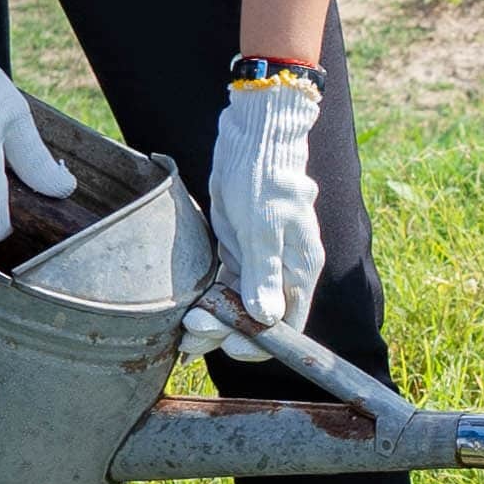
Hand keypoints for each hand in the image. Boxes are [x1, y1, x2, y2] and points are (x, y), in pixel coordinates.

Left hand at [206, 65, 326, 333]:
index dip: (259, 341)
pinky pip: (223, 286)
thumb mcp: (264, 226)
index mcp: (299, 270)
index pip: (286, 323)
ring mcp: (258, 262)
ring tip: (185, 335)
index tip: (228, 345)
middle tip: (192, 338)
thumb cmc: (264, 176)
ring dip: (213, 321)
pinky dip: (208, 301)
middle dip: (226, 332)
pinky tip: (188, 313)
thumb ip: (265, 273)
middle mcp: (281, 272)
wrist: (251, 138)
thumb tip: (266, 318)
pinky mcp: (237, 251)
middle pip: (257, 319)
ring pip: (236, 305)